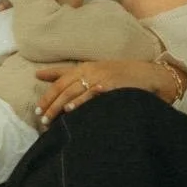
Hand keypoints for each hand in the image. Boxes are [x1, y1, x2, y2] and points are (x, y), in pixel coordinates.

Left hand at [34, 58, 170, 120]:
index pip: (61, 78)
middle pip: (63, 87)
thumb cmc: (122, 77)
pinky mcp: (110, 86)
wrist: (150, 76)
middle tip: (40, 118)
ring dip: (59, 107)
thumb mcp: (99, 74)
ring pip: (73, 92)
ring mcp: (100, 77)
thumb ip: (78, 78)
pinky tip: (69, 111)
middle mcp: (91, 70)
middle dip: (49, 103)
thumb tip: (53, 81)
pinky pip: (91, 95)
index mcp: (87, 67)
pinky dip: (79, 102)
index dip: (47, 93)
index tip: (37, 108)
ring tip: (48, 120)